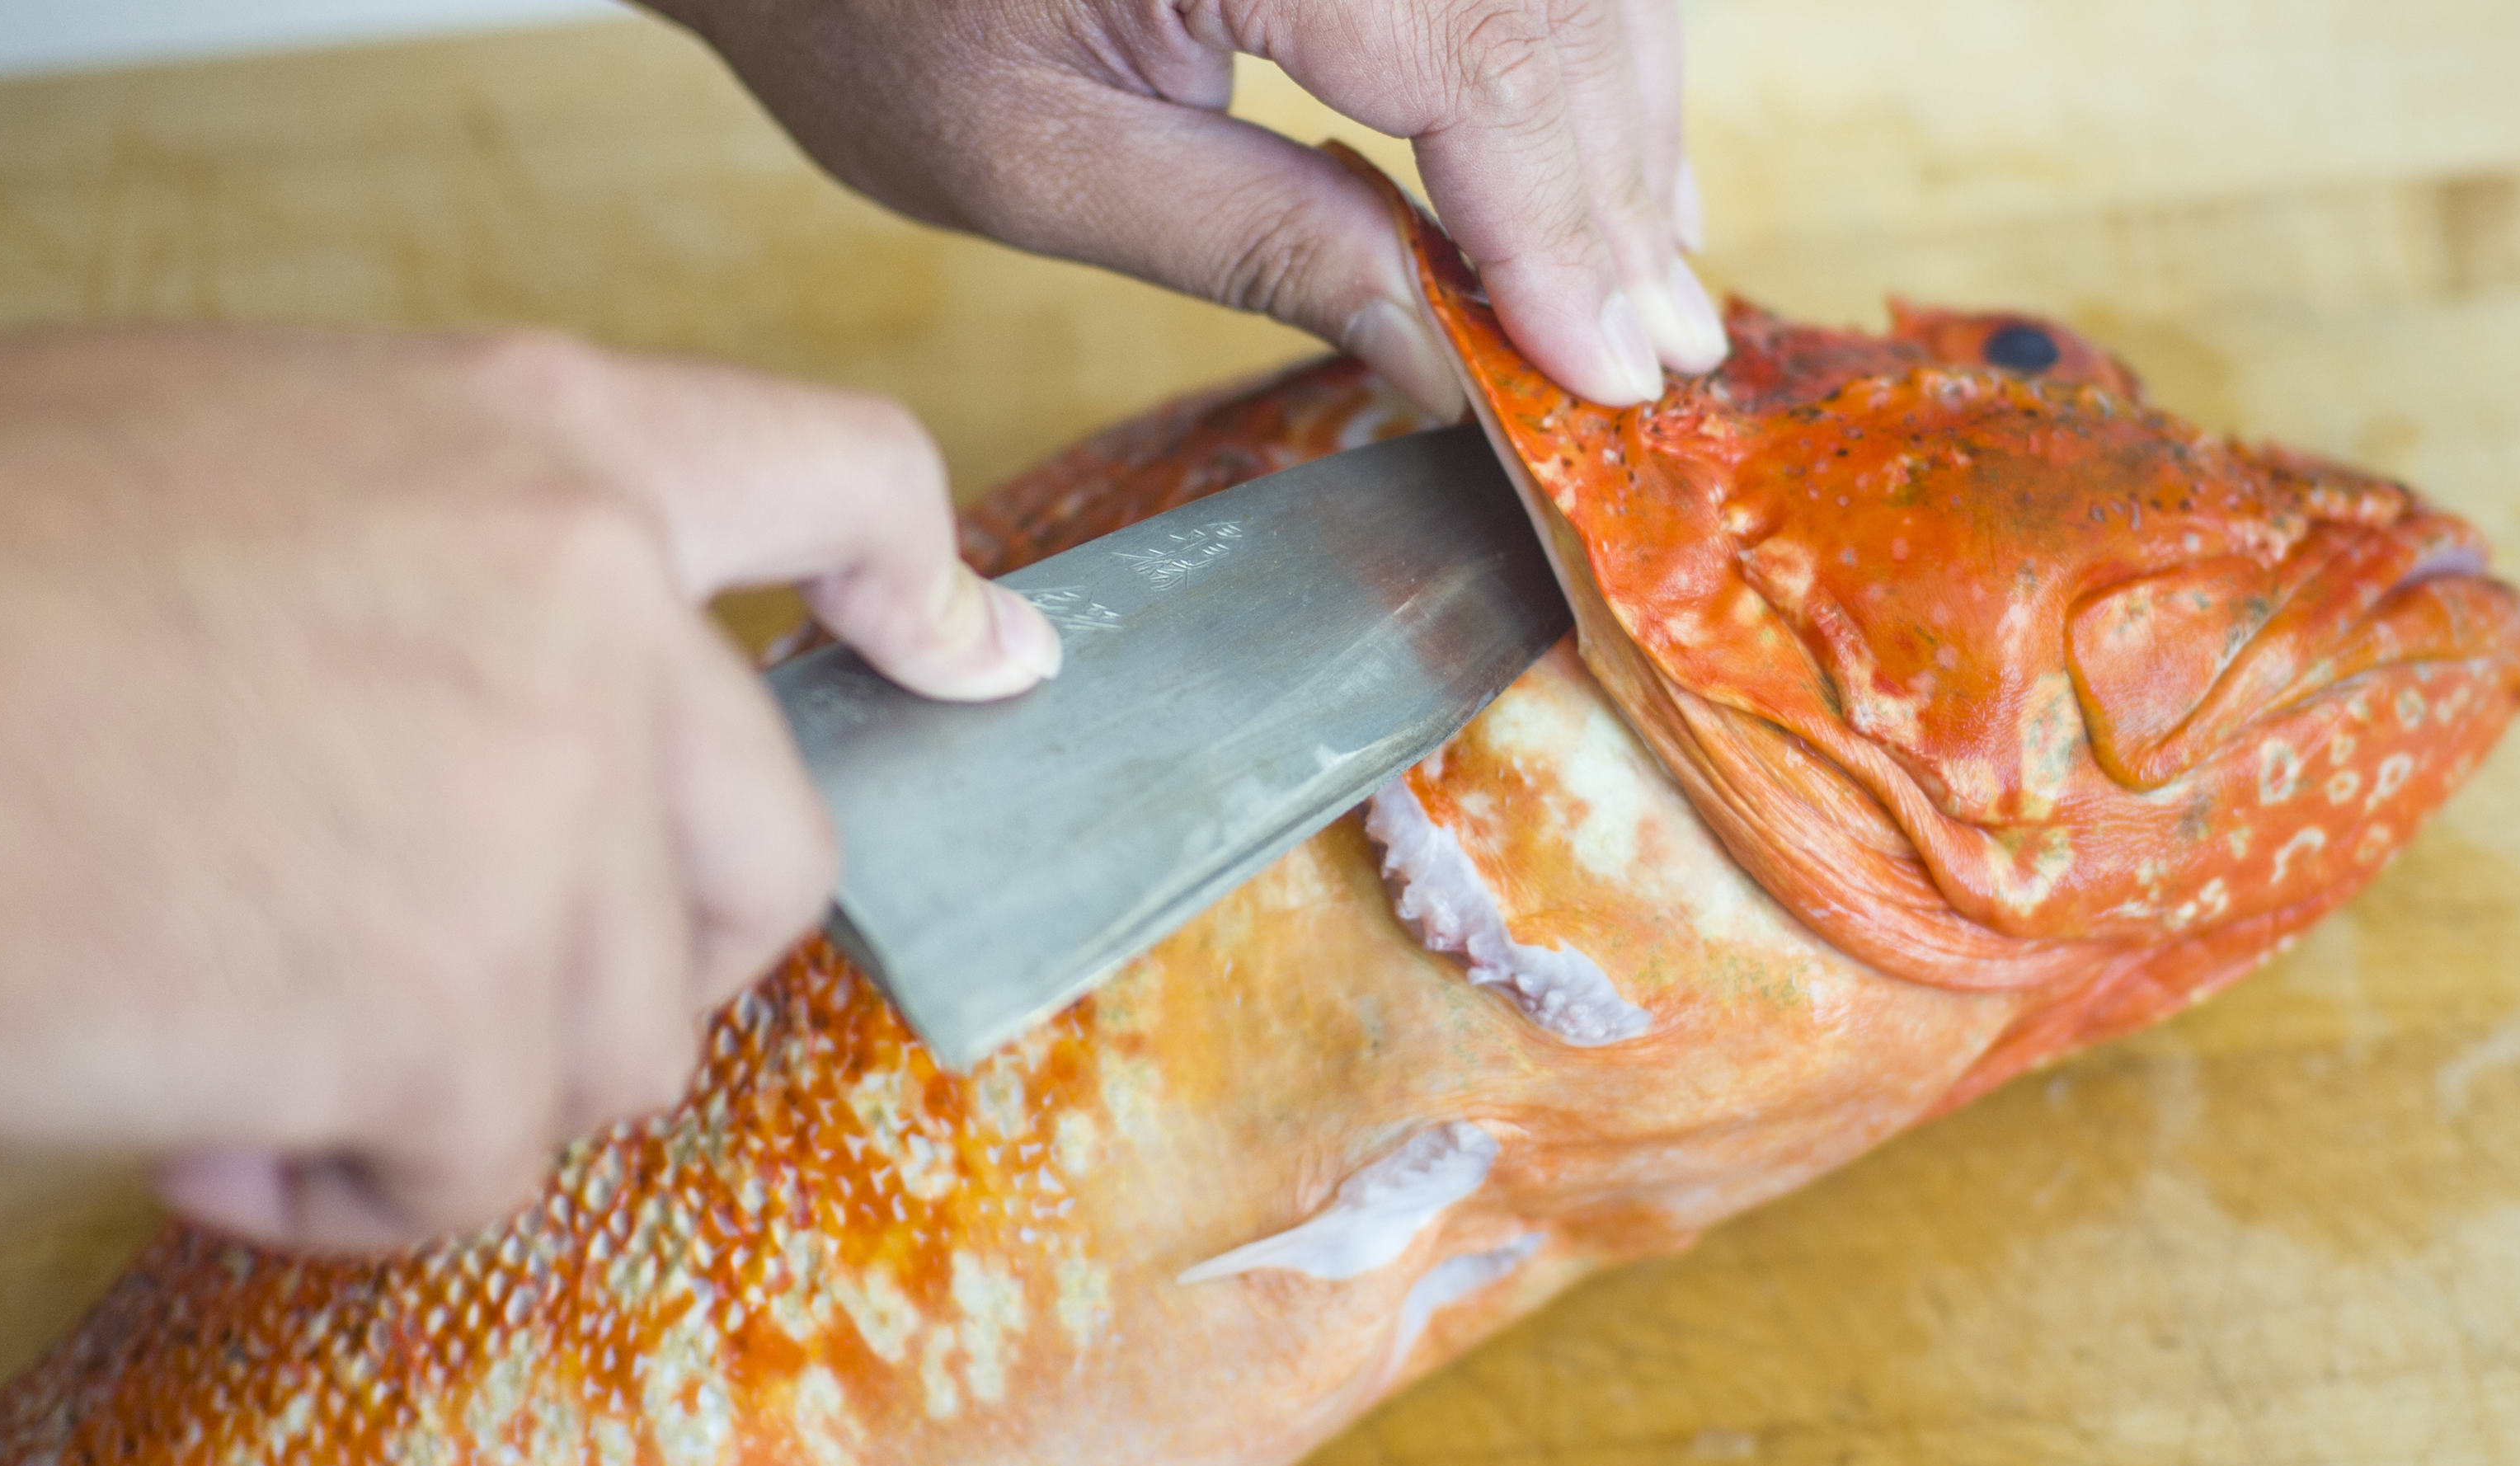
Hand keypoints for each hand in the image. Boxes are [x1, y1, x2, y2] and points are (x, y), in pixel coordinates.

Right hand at [0, 326, 1056, 1249]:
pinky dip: (350, 1183)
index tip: (979, 670)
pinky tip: (202, 1121)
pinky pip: (479, 1163)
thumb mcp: (232, 471)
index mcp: (532, 442)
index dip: (926, 589)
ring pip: (623, 1040)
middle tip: (445, 982)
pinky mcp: (452, 1009)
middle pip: (772, 857)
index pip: (841, 476)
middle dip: (628, 953)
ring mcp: (537, 811)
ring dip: (452, 1076)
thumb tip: (531, 730)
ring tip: (240, 1033)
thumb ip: (447, 574)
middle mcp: (583, 609)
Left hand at [649, 0, 1724, 411]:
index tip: (1609, 374)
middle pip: (1557, 11)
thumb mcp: (1030, 163)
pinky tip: (1588, 152)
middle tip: (1658, 353)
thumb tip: (1442, 355)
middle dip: (1618, 192)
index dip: (1563, 234)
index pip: (1479, 66)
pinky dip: (1566, 48)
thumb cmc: (861, 4)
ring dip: (1618, 122)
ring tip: (1646, 276)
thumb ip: (1256, 244)